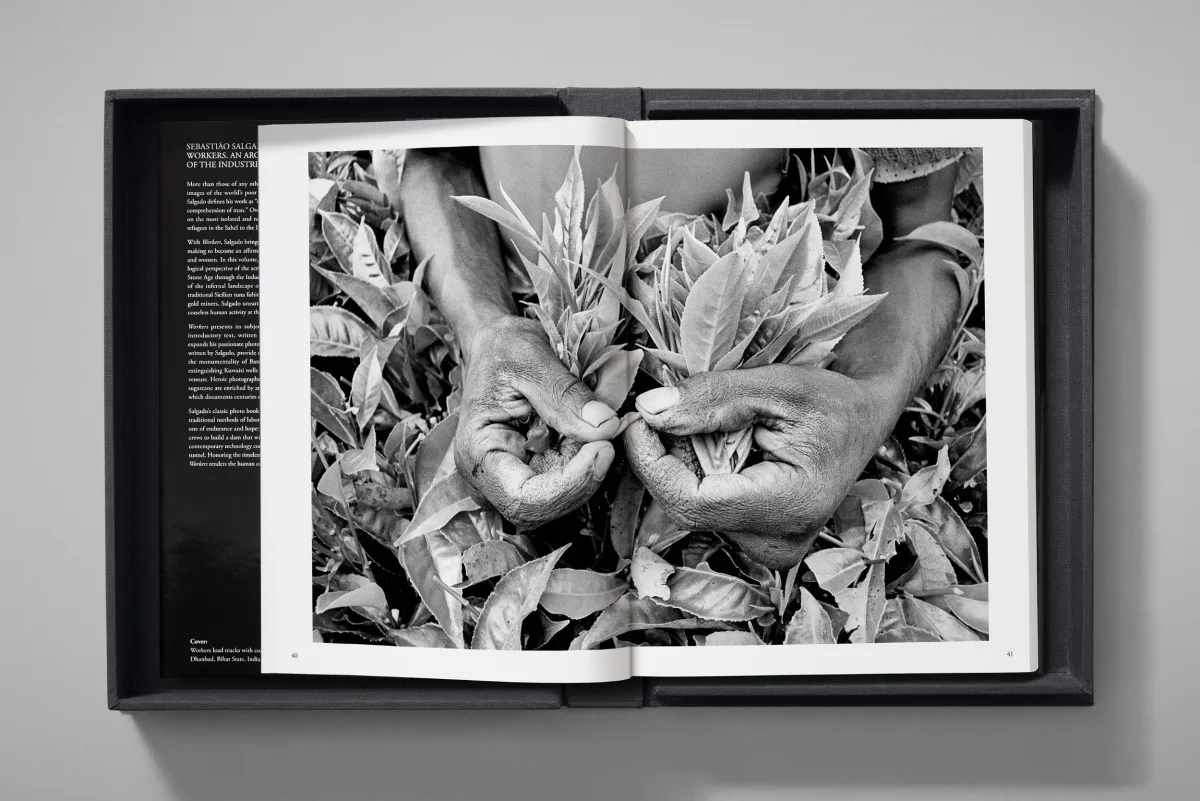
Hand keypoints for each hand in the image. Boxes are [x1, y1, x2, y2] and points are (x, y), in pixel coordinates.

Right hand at [456, 317, 619, 527]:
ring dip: (590, 467)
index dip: (567, 485)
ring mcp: (516, 475)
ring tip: (600, 423)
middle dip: (584, 477)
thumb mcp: (531, 359)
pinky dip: (590, 457)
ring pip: (562, 496)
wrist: (497, 344)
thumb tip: (605, 427)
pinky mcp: (538, 468)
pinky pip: (570, 477)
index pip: (522, 499)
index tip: (601, 448)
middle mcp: (493, 475)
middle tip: (609, 433)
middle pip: (545, 506)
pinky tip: (595, 429)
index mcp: (478, 454)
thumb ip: (565, 395)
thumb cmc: (502, 348)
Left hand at [623, 365, 895, 568]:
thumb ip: (712, 398)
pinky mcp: (759, 544)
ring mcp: (769, 550)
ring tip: (713, 426)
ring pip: (693, 509)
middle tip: (675, 410)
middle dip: (668, 457)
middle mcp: (778, 544)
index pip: (691, 502)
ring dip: (684, 464)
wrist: (863, 421)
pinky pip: (707, 511)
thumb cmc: (830, 401)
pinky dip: (700, 475)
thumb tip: (649, 411)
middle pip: (687, 506)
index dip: (652, 463)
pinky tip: (720, 449)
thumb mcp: (776, 386)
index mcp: (789, 508)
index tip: (636, 421)